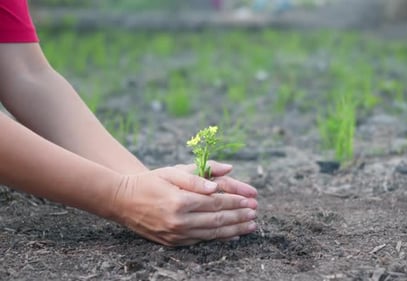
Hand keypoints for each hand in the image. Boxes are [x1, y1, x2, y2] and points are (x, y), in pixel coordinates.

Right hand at [111, 165, 257, 246]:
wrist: (122, 201)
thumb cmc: (150, 182)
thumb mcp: (172, 172)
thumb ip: (198, 176)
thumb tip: (222, 179)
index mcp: (181, 201)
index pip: (216, 202)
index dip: (235, 201)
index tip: (250, 199)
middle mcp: (180, 221)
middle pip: (218, 219)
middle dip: (240, 216)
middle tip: (255, 214)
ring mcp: (176, 234)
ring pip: (212, 233)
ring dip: (234, 230)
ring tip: (250, 226)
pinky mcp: (173, 242)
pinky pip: (201, 241)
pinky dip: (219, 238)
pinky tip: (232, 236)